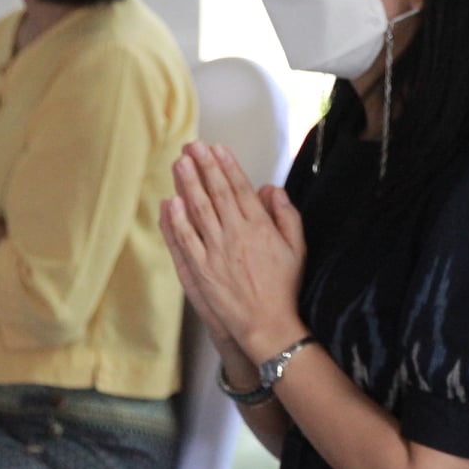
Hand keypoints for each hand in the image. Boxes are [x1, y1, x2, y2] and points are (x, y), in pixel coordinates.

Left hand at [161, 141, 307, 358]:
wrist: (268, 322)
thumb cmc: (284, 286)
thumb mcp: (298, 248)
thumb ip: (287, 216)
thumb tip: (271, 189)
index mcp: (260, 228)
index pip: (240, 189)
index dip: (226, 167)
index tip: (216, 148)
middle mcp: (236, 234)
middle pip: (217, 194)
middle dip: (203, 167)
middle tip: (192, 146)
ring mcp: (216, 251)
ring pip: (199, 211)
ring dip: (188, 185)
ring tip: (179, 163)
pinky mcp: (201, 269)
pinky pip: (186, 239)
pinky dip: (177, 220)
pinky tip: (171, 202)